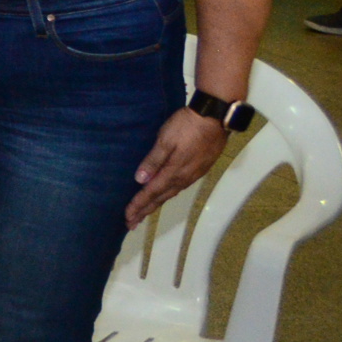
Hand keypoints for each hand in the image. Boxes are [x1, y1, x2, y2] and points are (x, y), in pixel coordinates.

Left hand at [126, 110, 228, 227]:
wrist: (215, 118)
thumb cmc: (187, 126)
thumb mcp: (165, 140)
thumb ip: (153, 161)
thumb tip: (140, 180)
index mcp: (174, 172)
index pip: (151, 193)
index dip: (138, 205)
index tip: (127, 216)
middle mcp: (184, 178)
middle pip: (161, 198)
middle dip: (145, 210)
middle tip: (131, 223)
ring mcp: (193, 174)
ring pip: (171, 194)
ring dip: (156, 204)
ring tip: (144, 213)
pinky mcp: (199, 169)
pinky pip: (179, 187)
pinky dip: (167, 194)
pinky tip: (163, 195)